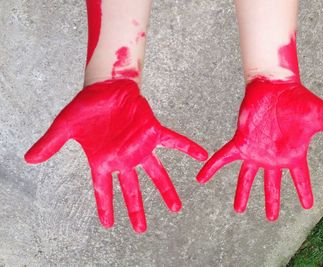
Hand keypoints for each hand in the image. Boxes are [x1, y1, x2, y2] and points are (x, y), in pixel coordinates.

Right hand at [25, 79, 207, 232]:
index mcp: (103, 160)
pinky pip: (173, 142)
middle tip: (142, 229)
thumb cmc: (86, 106)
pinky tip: (201, 155)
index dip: (105, 207)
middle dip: (137, 209)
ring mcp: (139, 146)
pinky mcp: (152, 131)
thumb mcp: (64, 127)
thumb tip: (28, 159)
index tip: (109, 225)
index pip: (103, 189)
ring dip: (166, 190)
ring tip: (177, 207)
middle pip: (131, 189)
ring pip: (156, 173)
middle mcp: (123, 158)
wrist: (104, 86)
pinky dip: (187, 148)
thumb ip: (50, 144)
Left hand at [197, 77, 322, 220]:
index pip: (300, 179)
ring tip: (238, 209)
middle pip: (272, 185)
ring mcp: (255, 152)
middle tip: (270, 218)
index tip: (307, 206)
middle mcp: (272, 157)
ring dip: (242, 194)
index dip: (304, 192)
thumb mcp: (322, 118)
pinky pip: (223, 159)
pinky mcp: (240, 142)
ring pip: (247, 178)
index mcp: (292, 155)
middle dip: (271, 201)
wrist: (275, 85)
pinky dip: (212, 168)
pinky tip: (201, 178)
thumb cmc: (298, 100)